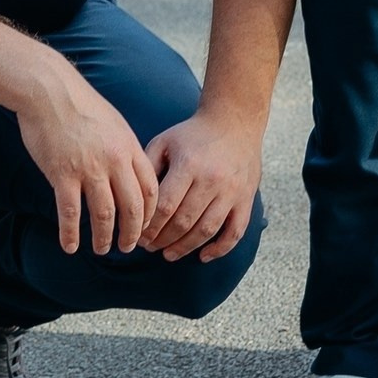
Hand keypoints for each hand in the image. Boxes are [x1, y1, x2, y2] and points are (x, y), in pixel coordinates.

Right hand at [16, 69, 161, 253]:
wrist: (49, 91)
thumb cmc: (80, 104)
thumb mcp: (115, 123)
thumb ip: (125, 149)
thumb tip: (130, 172)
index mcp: (129, 147)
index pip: (150, 189)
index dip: (150, 214)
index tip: (145, 227)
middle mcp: (114, 161)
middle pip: (133, 207)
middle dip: (133, 233)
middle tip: (128, 248)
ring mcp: (88, 168)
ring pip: (104, 214)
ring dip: (104, 237)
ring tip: (102, 250)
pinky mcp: (62, 174)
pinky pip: (70, 213)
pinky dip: (71, 234)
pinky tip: (70, 246)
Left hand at [143, 108, 265, 262]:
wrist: (235, 121)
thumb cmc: (193, 134)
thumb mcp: (165, 141)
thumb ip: (148, 167)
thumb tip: (132, 199)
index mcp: (189, 165)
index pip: (166, 206)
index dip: (150, 226)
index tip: (139, 235)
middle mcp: (212, 180)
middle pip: (184, 221)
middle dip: (162, 239)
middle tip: (149, 246)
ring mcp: (232, 191)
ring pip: (206, 230)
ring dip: (185, 247)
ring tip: (168, 254)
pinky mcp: (246, 199)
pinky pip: (235, 232)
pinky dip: (219, 249)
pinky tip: (203, 256)